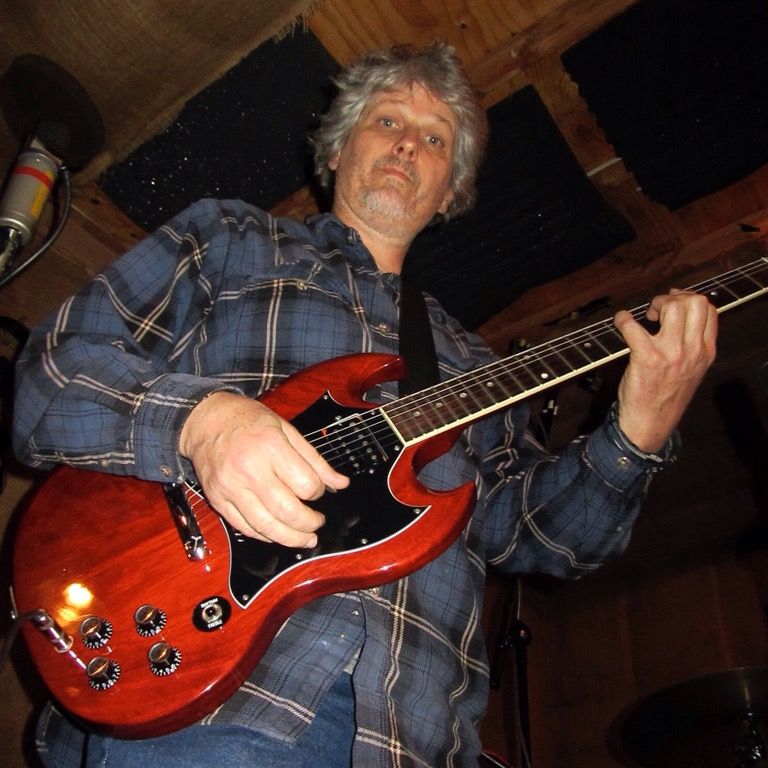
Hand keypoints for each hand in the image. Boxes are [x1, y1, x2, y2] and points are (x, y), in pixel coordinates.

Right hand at [179, 392, 348, 546]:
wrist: (206, 421)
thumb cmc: (247, 421)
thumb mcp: (286, 429)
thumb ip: (314, 459)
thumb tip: (340, 483)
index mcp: (270, 447)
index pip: (304, 483)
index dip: (318, 492)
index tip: (319, 491)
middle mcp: (249, 469)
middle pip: (286, 510)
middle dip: (308, 523)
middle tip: (317, 523)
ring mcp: (231, 487)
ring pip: (265, 525)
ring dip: (290, 538)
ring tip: (305, 539)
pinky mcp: (218, 499)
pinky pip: (244, 527)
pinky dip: (264, 535)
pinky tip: (277, 534)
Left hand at [613, 289, 717, 452]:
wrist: (650, 424)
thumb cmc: (666, 396)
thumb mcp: (692, 370)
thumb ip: (693, 345)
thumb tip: (680, 313)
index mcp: (706, 352)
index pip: (710, 310)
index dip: (689, 298)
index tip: (673, 302)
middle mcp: (693, 351)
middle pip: (694, 302)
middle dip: (673, 297)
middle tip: (657, 310)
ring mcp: (671, 354)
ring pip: (673, 306)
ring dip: (655, 304)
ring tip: (645, 317)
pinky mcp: (647, 358)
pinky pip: (633, 326)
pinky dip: (623, 319)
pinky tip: (622, 322)